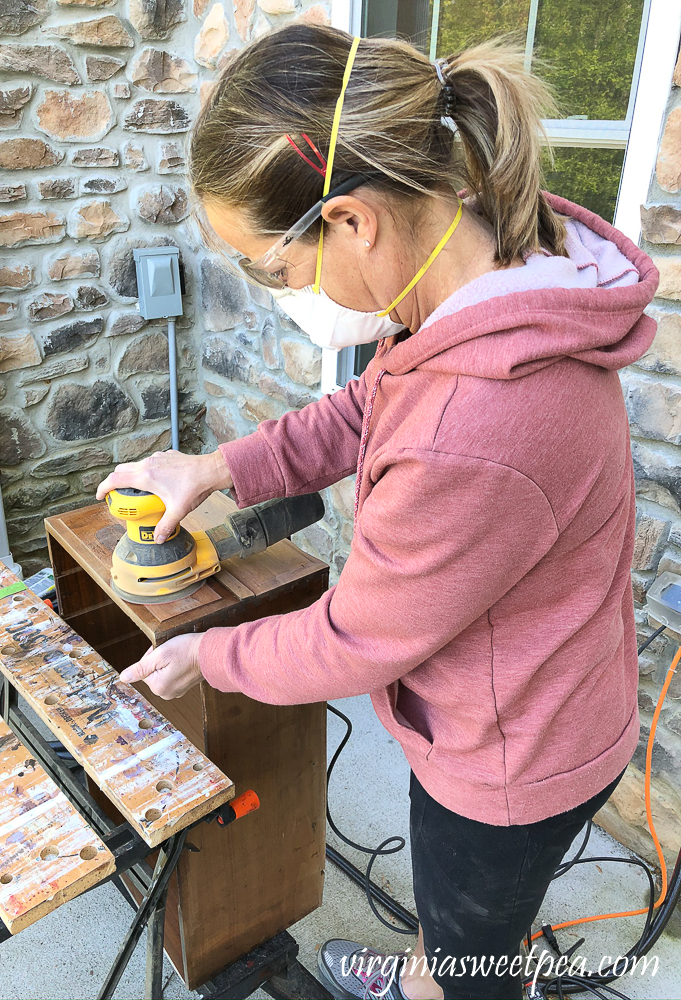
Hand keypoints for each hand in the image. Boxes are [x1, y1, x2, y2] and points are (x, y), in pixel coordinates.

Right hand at [96, 449, 232, 542]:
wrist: (210, 470)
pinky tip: (158, 483)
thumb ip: (165, 525)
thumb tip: (158, 539)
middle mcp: (148, 464)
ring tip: (139, 492)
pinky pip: (150, 462)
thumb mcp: (177, 510)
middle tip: (118, 496)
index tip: (100, 496)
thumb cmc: (194, 487)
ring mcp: (157, 458)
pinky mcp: (166, 456)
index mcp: (146, 476)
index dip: (103, 488)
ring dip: (132, 476)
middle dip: (115, 482)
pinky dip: (147, 471)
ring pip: (136, 465)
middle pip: (121, 470)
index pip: (115, 479)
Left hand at [119, 634, 203, 698]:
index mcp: (158, 687)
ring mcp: (176, 692)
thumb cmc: (187, 650)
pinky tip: (183, 662)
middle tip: (172, 652)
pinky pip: (172, 676)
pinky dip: (176, 667)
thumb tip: (123, 677)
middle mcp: (166, 693)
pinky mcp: (184, 687)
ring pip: (162, 673)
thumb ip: (140, 667)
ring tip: (179, 656)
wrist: (211, 652)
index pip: (143, 669)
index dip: (151, 656)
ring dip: (167, 663)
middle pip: (152, 672)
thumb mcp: (160, 654)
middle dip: (159, 660)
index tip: (163, 650)